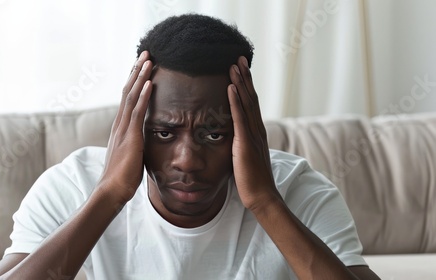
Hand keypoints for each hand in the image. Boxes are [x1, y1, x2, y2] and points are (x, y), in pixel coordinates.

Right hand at [98, 51, 152, 202]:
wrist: (111, 191)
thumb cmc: (122, 178)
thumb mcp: (131, 155)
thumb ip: (135, 143)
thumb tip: (143, 140)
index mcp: (120, 128)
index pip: (127, 99)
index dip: (134, 82)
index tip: (141, 67)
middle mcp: (119, 124)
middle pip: (127, 91)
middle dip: (136, 71)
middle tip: (145, 54)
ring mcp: (123, 129)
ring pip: (131, 96)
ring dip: (140, 76)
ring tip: (149, 59)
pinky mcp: (130, 136)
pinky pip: (137, 111)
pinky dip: (144, 95)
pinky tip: (150, 82)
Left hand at [227, 56, 280, 210]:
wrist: (262, 197)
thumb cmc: (253, 180)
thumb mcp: (246, 157)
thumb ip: (242, 144)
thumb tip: (235, 137)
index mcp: (257, 132)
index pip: (251, 103)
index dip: (246, 85)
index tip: (240, 70)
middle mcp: (257, 129)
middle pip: (251, 97)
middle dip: (245, 77)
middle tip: (239, 58)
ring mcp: (253, 135)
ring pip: (247, 103)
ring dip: (240, 83)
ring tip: (234, 65)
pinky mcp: (245, 143)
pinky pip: (240, 118)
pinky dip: (235, 101)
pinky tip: (230, 87)